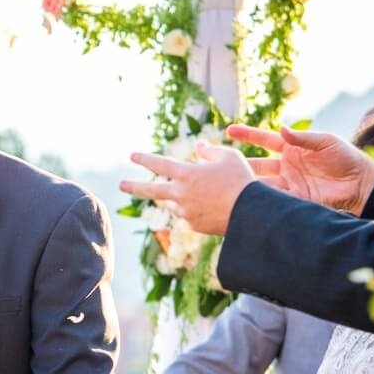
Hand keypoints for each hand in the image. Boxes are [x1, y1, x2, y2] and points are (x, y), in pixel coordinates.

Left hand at [119, 143, 255, 236]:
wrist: (252, 213)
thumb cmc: (242, 180)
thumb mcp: (229, 157)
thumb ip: (210, 150)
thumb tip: (198, 147)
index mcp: (186, 174)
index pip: (159, 164)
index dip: (145, 159)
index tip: (132, 155)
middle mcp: (181, 195)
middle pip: (151, 191)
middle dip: (134, 187)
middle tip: (120, 185)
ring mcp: (186, 212)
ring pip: (174, 204)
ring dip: (177, 198)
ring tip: (198, 194)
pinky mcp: (194, 226)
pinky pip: (190, 215)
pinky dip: (196, 209)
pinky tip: (212, 206)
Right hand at [225, 124, 373, 213]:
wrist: (362, 183)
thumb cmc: (346, 157)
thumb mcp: (325, 141)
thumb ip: (302, 137)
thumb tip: (281, 129)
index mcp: (291, 148)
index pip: (263, 140)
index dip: (247, 135)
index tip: (229, 131)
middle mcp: (285, 166)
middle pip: (255, 164)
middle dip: (237, 163)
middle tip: (217, 162)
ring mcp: (288, 184)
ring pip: (260, 183)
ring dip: (246, 183)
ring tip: (227, 183)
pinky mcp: (294, 200)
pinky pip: (274, 199)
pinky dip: (262, 199)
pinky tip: (248, 200)